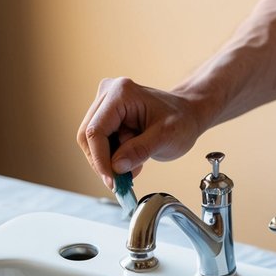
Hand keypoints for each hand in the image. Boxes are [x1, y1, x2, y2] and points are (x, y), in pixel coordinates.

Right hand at [76, 77, 205, 189]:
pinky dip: (112, 158)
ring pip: (91, 142)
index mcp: (121, 93)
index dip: (100, 159)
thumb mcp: (166, 137)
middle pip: (88, 136)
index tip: (112, 180)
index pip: (96, 131)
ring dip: (109, 161)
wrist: (188, 114)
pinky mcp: (106, 116)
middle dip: (103, 162)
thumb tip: (116, 167)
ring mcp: (105, 104)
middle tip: (121, 181)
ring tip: (134, 166)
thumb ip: (140, 151)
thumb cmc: (181, 120)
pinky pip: (99, 143)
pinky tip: (132, 159)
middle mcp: (108, 94)